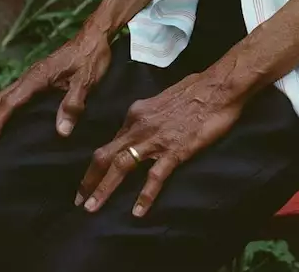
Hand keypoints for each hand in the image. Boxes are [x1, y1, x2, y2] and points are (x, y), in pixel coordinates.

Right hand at [0, 26, 111, 144]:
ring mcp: (32, 76)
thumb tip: (61, 131)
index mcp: (38, 77)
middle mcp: (30, 76)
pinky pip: (12, 95)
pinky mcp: (37, 77)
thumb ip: (73, 104)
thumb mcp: (87, 80)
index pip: (12, 102)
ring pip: (3, 96)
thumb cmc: (92, 56)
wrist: (96, 35)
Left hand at [75, 67, 244, 217]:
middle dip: (90, 180)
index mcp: (137, 112)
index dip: (100, 161)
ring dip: (104, 189)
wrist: (218, 86)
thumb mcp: (164, 98)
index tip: (92, 176)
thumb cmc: (196, 88)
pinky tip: (138, 212)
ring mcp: (155, 139)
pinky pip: (154, 177)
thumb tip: (147, 124)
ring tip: (92, 208)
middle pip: (106, 155)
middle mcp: (140, 126)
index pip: (113, 140)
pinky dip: (144, 196)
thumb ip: (152, 114)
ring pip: (122, 166)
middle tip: (79, 201)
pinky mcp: (174, 151)